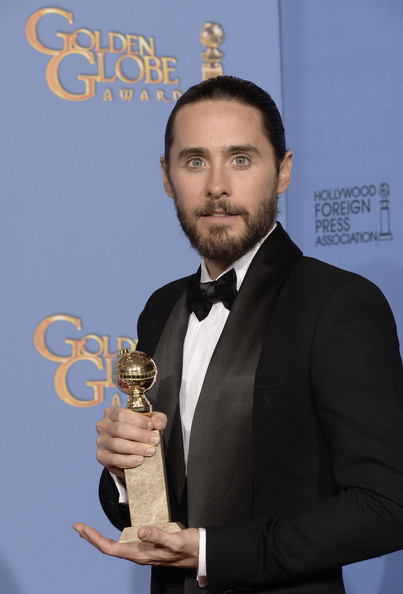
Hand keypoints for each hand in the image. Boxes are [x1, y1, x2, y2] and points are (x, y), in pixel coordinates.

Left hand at [73, 523, 198, 567]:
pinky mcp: (147, 546)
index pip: (110, 548)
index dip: (95, 538)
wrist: (200, 552)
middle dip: (92, 538)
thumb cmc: (189, 547)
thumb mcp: (175, 540)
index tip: (82, 528)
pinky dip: (113, 537)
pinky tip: (112, 533)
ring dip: (100, 539)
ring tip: (88, 531)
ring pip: (115, 547)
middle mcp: (139, 554)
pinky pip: (124, 543)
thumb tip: (140, 530)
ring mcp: (142, 551)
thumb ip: (158, 536)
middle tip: (78, 527)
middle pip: (108, 548)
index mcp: (141, 554)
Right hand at [96, 407, 166, 478]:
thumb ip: (156, 418)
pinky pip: (114, 459)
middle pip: (120, 429)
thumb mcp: (149, 420)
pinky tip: (139, 460)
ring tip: (150, 451)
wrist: (128, 448)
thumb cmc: (138, 429)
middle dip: (140, 435)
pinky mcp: (101, 456)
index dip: (138, 420)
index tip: (151, 426)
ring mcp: (101, 441)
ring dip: (136, 448)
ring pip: (117, 445)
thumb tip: (158, 424)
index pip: (122, 414)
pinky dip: (128, 461)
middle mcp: (103, 426)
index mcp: (111, 413)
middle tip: (155, 441)